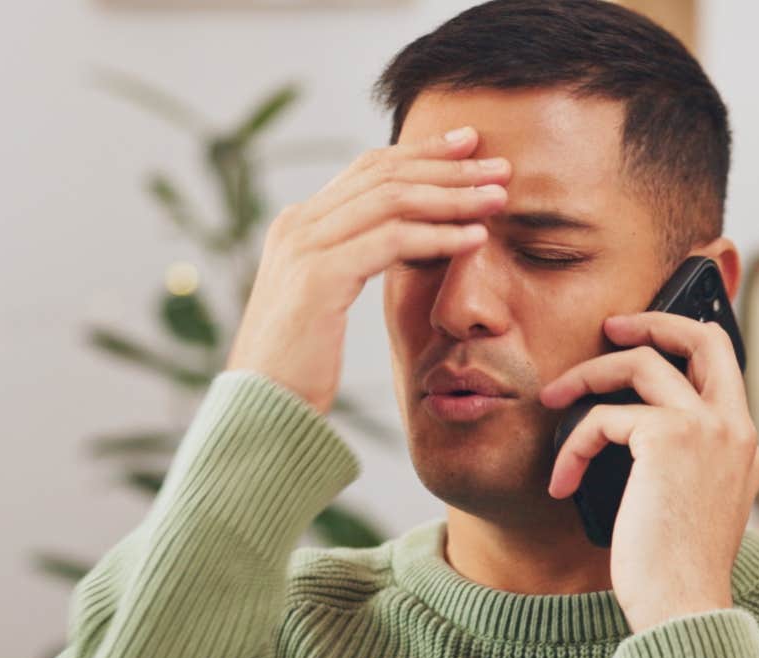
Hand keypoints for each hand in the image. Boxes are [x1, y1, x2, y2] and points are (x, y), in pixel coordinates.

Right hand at [224, 125, 510, 413]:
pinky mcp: (320, 277)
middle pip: (384, 174)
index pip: (368, 169)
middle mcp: (297, 225)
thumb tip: (404, 241)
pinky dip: (439, 236)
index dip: (422, 153)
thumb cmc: (299, 367)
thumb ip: (352, 261)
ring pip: (392, 200)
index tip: (468, 147)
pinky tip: (475, 239)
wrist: (260, 408)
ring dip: (452, 196)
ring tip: (498, 198)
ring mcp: (304, 247)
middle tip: (499, 166)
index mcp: (298, 225)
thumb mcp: (325, 301)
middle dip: (448, 166)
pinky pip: (392, 242)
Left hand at [538, 312, 758, 633]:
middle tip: (609, 328)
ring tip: (553, 400)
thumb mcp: (687, 509)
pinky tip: (561, 483)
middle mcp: (735, 428)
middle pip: (703, 338)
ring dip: (587, 376)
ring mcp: (708, 429)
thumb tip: (626, 433)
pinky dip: (573, 445)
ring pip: (642, 362)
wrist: (683, 608)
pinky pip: (604, 417)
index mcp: (745, 446)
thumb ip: (678, 466)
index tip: (643, 340)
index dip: (684, 343)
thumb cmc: (674, 573)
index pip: (723, 368)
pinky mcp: (668, 438)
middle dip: (652, 320)